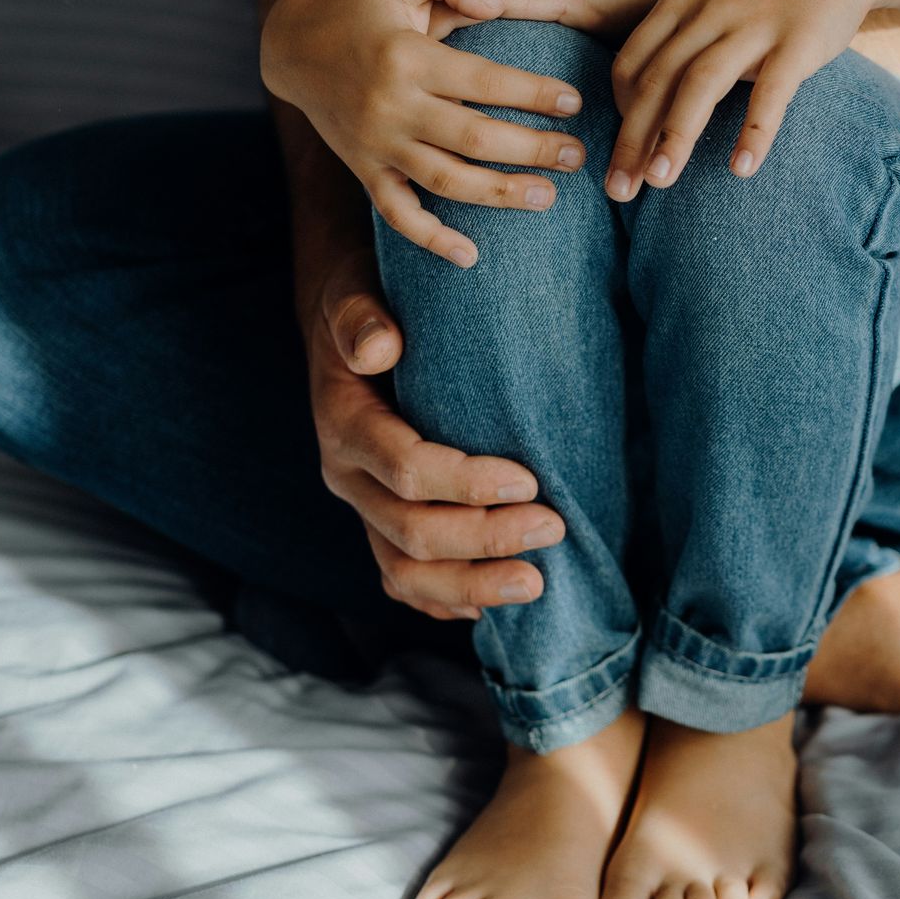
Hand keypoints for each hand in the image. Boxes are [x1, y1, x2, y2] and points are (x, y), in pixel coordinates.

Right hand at [261, 0, 589, 266]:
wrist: (295, 42)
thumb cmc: (364, 0)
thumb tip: (493, 2)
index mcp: (406, 56)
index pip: (482, 81)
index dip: (532, 93)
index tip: (574, 102)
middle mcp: (390, 106)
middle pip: (473, 138)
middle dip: (531, 149)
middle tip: (577, 156)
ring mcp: (377, 144)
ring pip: (445, 180)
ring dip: (499, 193)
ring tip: (547, 196)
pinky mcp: (365, 169)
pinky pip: (398, 214)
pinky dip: (431, 239)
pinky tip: (470, 256)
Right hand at [301, 247, 565, 619]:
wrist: (352, 321)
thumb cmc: (369, 299)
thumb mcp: (356, 290)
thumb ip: (361, 316)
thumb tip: (380, 346)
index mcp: (344, 423)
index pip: (406, 470)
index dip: (466, 483)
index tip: (529, 481)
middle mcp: (348, 476)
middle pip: (411, 532)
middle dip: (485, 539)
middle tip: (554, 529)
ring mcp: (364, 507)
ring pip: (404, 572)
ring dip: (471, 586)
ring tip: (536, 584)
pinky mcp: (381, 523)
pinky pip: (403, 580)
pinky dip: (445, 601)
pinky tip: (491, 608)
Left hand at [602, 0, 894, 200]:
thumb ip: (678, 40)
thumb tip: (642, 102)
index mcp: (681, 3)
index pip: (631, 64)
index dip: (619, 114)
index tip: (621, 154)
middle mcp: (710, 12)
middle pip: (657, 81)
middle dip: (632, 139)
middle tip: (618, 190)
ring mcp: (754, 25)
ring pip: (701, 84)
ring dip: (675, 136)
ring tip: (660, 181)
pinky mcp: (798, 42)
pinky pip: (771, 92)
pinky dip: (754, 132)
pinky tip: (741, 169)